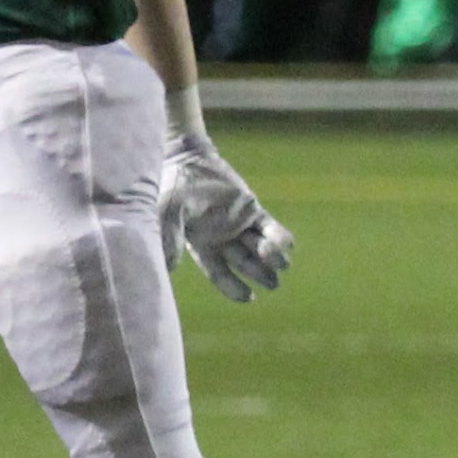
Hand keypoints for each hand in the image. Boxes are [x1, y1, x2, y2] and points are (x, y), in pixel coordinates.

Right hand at [167, 131, 292, 301]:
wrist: (187, 159)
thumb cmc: (173, 187)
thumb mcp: (169, 212)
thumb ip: (170, 237)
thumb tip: (169, 268)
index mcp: (203, 247)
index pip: (221, 274)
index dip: (235, 288)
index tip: (250, 298)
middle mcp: (223, 240)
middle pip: (246, 264)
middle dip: (261, 275)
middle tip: (274, 283)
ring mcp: (239, 224)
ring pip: (260, 248)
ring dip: (273, 258)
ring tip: (282, 265)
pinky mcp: (252, 209)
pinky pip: (269, 227)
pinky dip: (279, 237)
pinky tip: (288, 246)